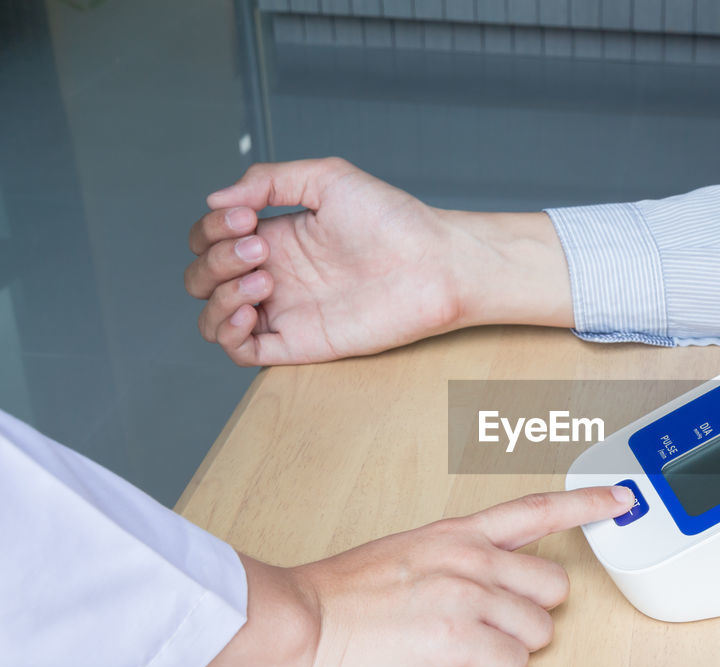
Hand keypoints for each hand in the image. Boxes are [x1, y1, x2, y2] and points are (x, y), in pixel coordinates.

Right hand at [185, 158, 571, 365]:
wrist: (435, 265)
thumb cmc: (394, 220)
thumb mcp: (327, 179)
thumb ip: (269, 180)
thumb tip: (217, 199)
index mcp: (276, 235)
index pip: (209, 238)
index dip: (211, 229)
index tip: (246, 219)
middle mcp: (275, 274)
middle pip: (203, 275)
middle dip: (216, 260)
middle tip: (262, 250)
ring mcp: (285, 310)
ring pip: (212, 316)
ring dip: (219, 294)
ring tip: (262, 280)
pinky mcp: (300, 343)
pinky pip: (241, 352)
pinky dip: (228, 334)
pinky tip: (250, 312)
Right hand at [202, 485, 633, 666]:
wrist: (297, 619)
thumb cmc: (338, 597)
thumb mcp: (406, 554)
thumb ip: (454, 559)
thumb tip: (485, 579)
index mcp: (457, 533)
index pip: (538, 508)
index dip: (588, 505)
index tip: (622, 499)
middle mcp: (471, 558)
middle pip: (552, 588)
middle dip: (530, 613)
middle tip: (487, 625)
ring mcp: (468, 596)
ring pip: (538, 632)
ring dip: (508, 648)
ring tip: (458, 647)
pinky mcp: (459, 639)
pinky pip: (510, 666)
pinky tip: (451, 666)